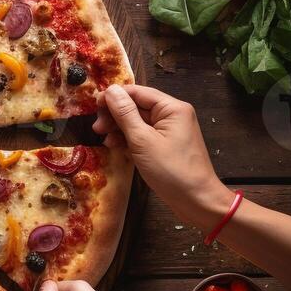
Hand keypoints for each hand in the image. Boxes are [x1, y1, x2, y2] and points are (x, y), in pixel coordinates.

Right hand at [93, 84, 232, 230]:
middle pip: (137, 105)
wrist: (196, 200)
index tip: (93, 107)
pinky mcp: (164, 146)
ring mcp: (168, 131)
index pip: (137, 92)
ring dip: (118, 128)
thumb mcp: (142, 140)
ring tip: (104, 140)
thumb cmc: (170, 169)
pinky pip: (142, 135)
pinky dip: (127, 139)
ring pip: (137, 121)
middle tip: (97, 128)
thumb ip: (125, 113)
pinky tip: (115, 146)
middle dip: (115, 114)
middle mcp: (171, 115)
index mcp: (171, 108)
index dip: (114, 97)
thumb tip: (110, 90)